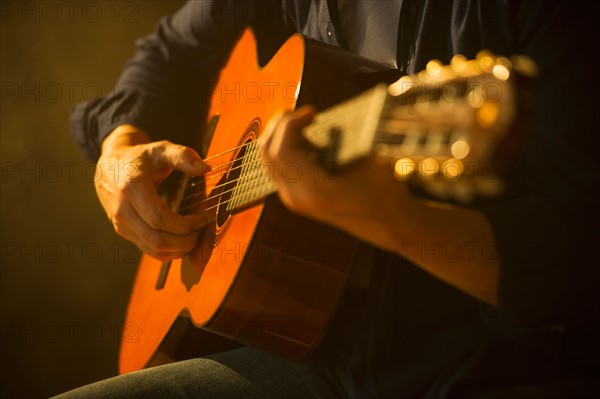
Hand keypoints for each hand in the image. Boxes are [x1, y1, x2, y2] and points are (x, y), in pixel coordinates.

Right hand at [95, 125, 209, 261]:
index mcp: (132, 188)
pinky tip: (183, 240)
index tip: (203, 218)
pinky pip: (149, 250)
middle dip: (186, 241)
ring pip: (154, 250)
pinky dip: (170, 251)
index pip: (159, 218)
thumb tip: (206, 168)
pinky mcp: (124, 232)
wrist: (109, 167)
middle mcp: (123, 210)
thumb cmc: (139, 158)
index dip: (185, 224)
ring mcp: (121, 224)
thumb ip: (183, 155)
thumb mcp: (160, 149)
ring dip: (179, 249)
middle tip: (202, 231)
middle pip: (158, 240)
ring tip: (195, 236)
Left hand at [259, 106, 419, 244]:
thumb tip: (330, 115)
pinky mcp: (294, 195)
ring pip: (267, 159)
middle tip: (307, 113)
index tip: (314, 112)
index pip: (283, 150)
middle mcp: (298, 198)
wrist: (386, 223)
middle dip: (282, 124)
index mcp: (316, 192)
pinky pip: (276, 165)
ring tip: (307, 126)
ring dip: (281, 134)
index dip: (292, 124)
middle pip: (268, 152)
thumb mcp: (372, 161)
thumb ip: (346, 142)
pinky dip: (285, 146)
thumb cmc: (385, 191)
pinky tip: (309, 142)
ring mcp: (293, 198)